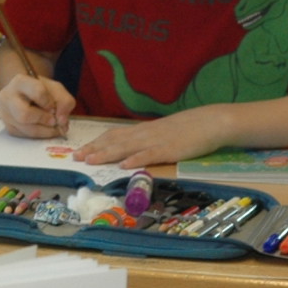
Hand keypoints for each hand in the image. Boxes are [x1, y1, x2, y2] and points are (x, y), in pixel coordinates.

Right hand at [0, 72, 74, 138]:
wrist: (27, 95)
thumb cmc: (42, 91)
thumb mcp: (56, 89)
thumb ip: (65, 101)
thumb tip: (62, 121)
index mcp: (20, 82)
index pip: (37, 92)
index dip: (49, 103)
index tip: (53, 106)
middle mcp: (7, 97)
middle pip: (24, 114)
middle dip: (44, 120)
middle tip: (54, 121)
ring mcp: (6, 114)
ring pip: (26, 129)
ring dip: (45, 131)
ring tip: (54, 127)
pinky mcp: (9, 127)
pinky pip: (26, 136)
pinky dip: (40, 134)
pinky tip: (44, 128)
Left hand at [74, 105, 232, 168]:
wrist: (211, 122)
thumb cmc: (189, 129)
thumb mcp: (163, 133)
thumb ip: (147, 141)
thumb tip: (131, 151)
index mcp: (144, 130)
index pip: (114, 135)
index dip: (96, 143)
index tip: (80, 151)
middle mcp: (145, 134)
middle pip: (115, 141)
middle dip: (94, 149)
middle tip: (76, 157)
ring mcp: (157, 141)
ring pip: (127, 147)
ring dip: (107, 154)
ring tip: (91, 160)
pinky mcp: (170, 149)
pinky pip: (150, 154)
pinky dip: (136, 159)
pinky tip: (125, 165)